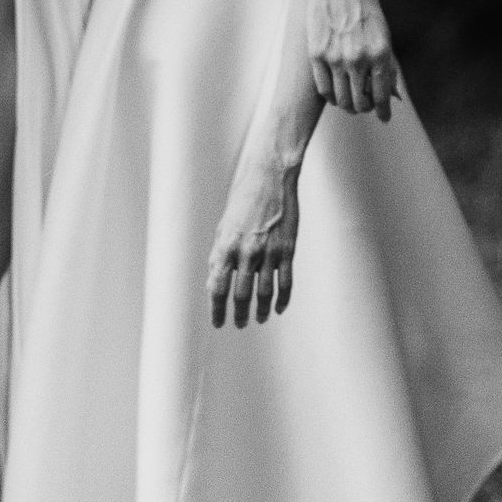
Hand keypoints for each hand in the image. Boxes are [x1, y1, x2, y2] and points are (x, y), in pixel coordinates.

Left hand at [207, 145, 301, 327]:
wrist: (269, 177)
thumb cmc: (243, 201)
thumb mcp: (224, 227)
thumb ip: (220, 255)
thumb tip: (214, 281)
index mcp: (225, 247)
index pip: (218, 288)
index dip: (217, 309)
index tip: (218, 322)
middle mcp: (246, 253)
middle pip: (241, 295)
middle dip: (239, 314)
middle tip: (240, 324)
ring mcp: (268, 252)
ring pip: (264, 292)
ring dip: (261, 310)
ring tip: (259, 319)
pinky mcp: (287, 249)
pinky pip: (286, 282)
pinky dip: (282, 299)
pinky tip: (279, 308)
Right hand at [304, 0, 396, 117]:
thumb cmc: (363, 3)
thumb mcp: (383, 32)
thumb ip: (386, 62)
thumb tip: (390, 90)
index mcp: (380, 53)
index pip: (381, 95)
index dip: (383, 111)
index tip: (384, 117)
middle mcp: (358, 59)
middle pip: (359, 103)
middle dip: (363, 109)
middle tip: (364, 107)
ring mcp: (335, 58)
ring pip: (341, 100)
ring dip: (346, 105)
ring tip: (349, 102)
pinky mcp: (316, 55)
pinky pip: (323, 88)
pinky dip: (330, 96)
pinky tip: (335, 92)